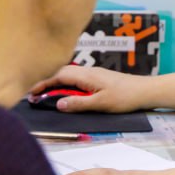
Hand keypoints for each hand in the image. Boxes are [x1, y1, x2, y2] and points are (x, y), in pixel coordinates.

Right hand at [30, 65, 152, 112]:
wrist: (145, 90)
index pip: (58, 75)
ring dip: (54, 82)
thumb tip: (58, 104)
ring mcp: (92, 73)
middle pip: (60, 72)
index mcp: (86, 75)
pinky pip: (75, 78)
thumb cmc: (125, 97)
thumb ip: (79, 103)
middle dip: (44, 81)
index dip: (42, 83)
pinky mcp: (97, 78)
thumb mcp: (100, 104)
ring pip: (67, 74)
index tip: (29, 92)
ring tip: (43, 93)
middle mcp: (87, 71)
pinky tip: (63, 91)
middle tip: (32, 94)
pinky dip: (64, 83)